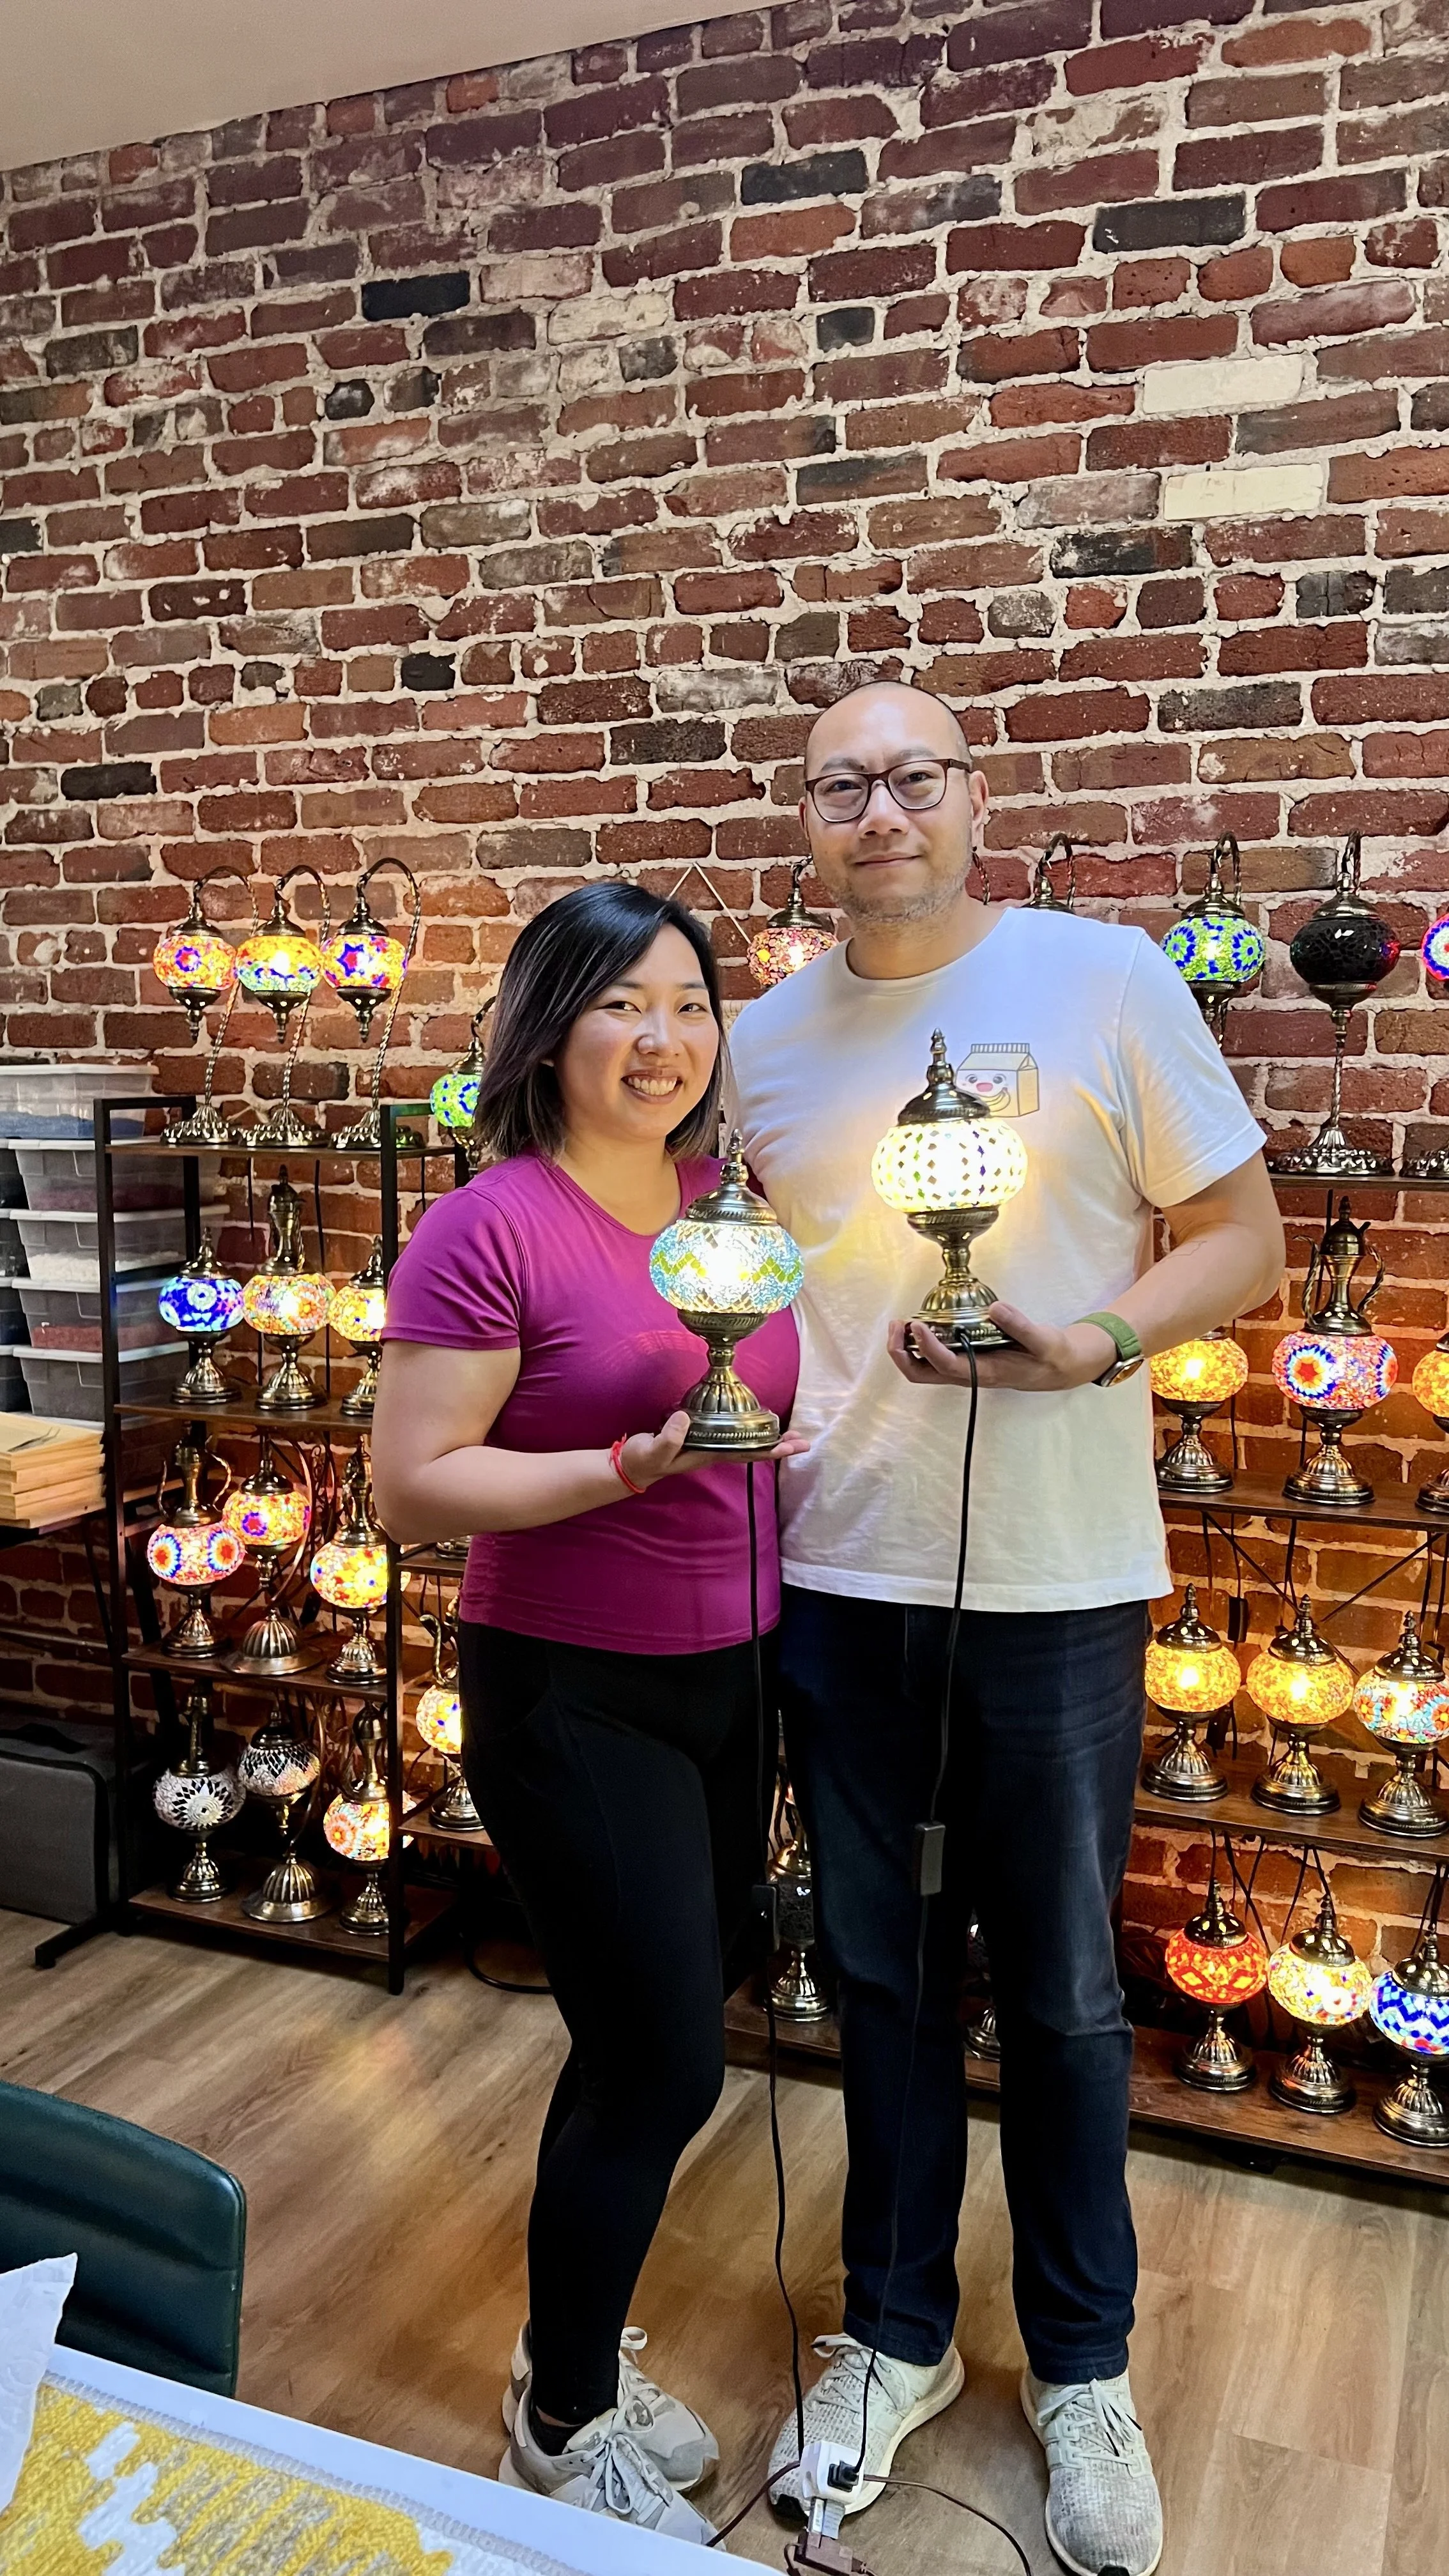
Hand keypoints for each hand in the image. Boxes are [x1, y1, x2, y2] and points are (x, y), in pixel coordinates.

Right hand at [620, 1415, 809, 1486]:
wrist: (631, 1467)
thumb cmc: (643, 1460)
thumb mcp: (652, 1450)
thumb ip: (667, 1437)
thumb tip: (685, 1418)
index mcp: (706, 1455)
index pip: (744, 1453)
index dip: (768, 1449)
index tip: (790, 1446)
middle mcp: (713, 1453)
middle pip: (753, 1450)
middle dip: (778, 1446)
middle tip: (804, 1441)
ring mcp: (708, 1447)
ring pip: (746, 1444)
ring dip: (768, 1440)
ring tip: (790, 1435)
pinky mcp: (701, 1438)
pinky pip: (733, 1436)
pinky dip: (749, 1431)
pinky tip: (755, 1426)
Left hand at [886, 1306, 1116, 1392]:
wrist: (1061, 1368)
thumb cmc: (1051, 1355)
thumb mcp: (1043, 1340)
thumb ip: (1020, 1326)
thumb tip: (996, 1308)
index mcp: (986, 1373)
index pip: (947, 1365)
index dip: (928, 1347)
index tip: (915, 1324)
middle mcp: (970, 1376)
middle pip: (922, 1375)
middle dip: (902, 1354)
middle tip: (896, 1325)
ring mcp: (965, 1371)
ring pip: (923, 1370)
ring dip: (905, 1350)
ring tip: (899, 1324)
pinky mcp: (966, 1363)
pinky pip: (932, 1360)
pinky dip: (918, 1345)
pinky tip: (918, 1326)